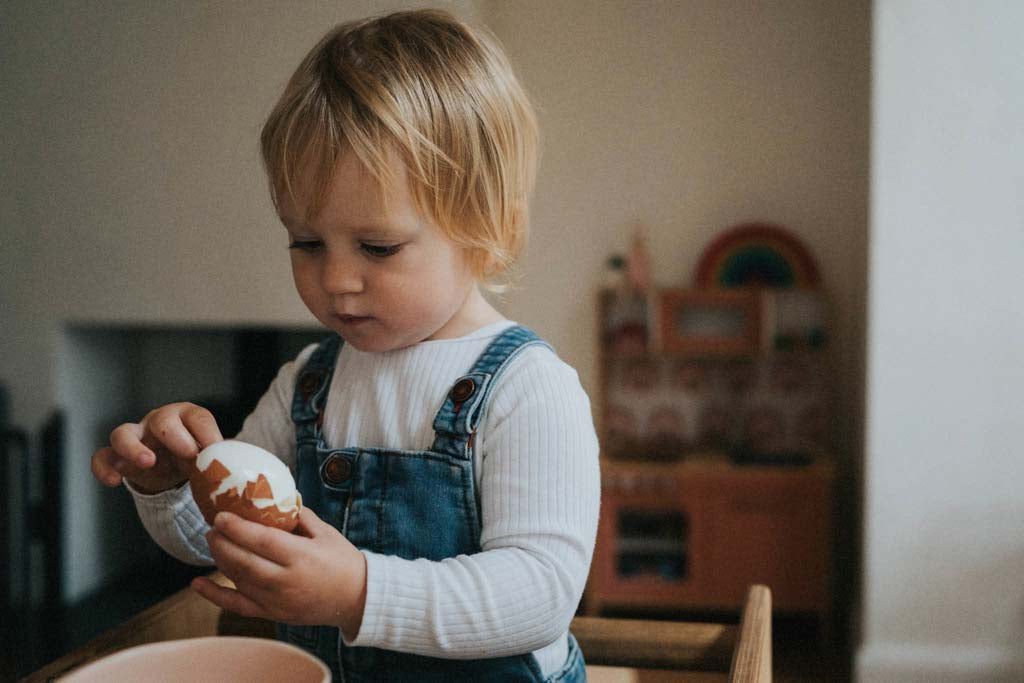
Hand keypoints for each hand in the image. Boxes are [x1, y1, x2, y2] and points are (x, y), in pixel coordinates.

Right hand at [91, 402, 222, 493]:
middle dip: (175, 435)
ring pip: (123, 432)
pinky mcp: (117, 457)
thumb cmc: (195, 456)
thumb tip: (238, 468)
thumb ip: (222, 459)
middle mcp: (159, 422)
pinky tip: (113, 481)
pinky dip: (104, 468)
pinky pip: (102, 456)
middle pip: (162, 419)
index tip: (213, 449)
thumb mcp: (211, 457)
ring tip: (147, 462)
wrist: (173, 470)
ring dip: (133, 447)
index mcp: (188, 418)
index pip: (198, 417)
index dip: (206, 432)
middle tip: (189, 454)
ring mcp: (135, 438)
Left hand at [191, 507, 367, 639]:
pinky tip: (197, 583)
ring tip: (212, 541)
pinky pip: (237, 605)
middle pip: (243, 560)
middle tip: (212, 527)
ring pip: (238, 579)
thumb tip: (277, 497)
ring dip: (220, 559)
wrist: (356, 598)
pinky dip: (214, 595)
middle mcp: (285, 580)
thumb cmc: (342, 561)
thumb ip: (300, 516)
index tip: (220, 515)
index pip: (261, 540)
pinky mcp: (272, 613)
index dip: (237, 528)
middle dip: (222, 542)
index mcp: (301, 556)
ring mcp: (276, 600)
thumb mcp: (325, 533)